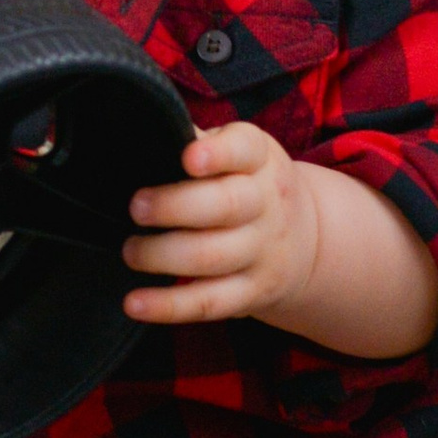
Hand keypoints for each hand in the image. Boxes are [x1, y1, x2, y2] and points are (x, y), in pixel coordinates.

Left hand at [124, 121, 317, 327]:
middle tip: (136, 207)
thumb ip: (193, 140)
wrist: (306, 240)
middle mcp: (266, 203)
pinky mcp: (252, 292)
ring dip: (163, 255)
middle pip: (226, 205)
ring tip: (131, 250)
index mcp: (259, 159)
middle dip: (174, 206)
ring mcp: (262, 250)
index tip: (189, 158)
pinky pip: (209, 302)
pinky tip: (135, 303)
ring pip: (212, 256)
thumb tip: (136, 131)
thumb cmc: (244, 184)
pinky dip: (168, 306)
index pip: (245, 149)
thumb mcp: (235, 153)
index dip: (217, 154)